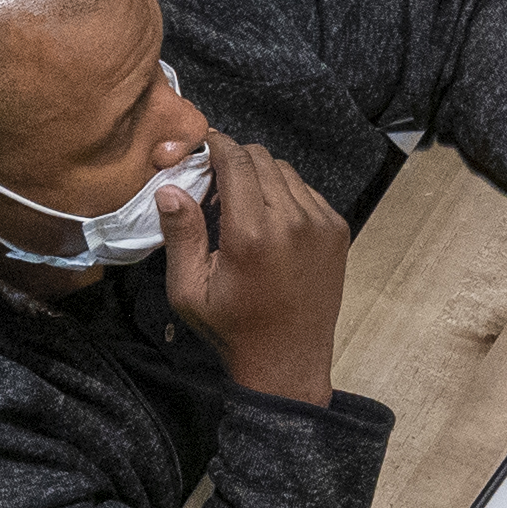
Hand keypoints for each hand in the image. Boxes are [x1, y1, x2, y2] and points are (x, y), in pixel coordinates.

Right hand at [163, 134, 352, 406]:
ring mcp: (321, 223)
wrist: (288, 362)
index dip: (215, 145)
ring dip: (260, 177)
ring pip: (285, 171)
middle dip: (234, 161)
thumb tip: (169, 188)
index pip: (235, 159)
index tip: (201, 147)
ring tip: (242, 208)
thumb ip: (180, 234)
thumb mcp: (189, 290)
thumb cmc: (232, 328)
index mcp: (252, 233)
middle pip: (261, 158)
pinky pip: (306, 192)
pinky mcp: (337, 230)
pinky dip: (285, 195)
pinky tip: (271, 223)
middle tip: (215, 187)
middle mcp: (292, 220)